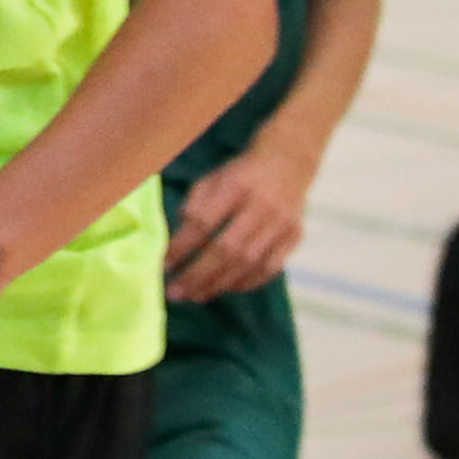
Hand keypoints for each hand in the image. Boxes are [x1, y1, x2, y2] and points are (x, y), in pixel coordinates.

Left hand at [163, 142, 314, 299]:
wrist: (287, 163)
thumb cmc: (239, 176)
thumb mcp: (211, 181)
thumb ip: (192, 209)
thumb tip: (176, 248)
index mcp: (236, 185)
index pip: (204, 222)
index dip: (182, 247)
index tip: (164, 265)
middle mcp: (262, 205)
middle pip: (227, 249)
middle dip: (197, 275)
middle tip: (175, 293)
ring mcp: (282, 223)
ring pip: (248, 263)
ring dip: (218, 284)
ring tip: (195, 295)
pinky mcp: (295, 236)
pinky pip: (268, 268)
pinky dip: (244, 283)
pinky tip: (224, 288)